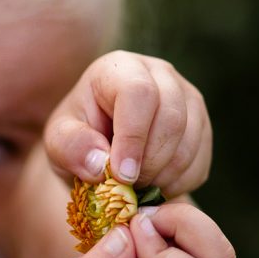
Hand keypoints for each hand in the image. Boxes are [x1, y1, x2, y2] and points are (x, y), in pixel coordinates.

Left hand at [44, 50, 211, 195]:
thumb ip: (71, 148)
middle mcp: (161, 74)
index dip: (132, 137)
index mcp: (119, 69)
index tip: (120, 175)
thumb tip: (101, 165)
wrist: (99, 153)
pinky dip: (176, 185)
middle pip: (172, 118)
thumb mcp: (57, 143)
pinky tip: (151, 187)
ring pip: (190, 141)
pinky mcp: (201, 127)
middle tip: (126, 187)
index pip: (138, 93)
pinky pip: (199, 162)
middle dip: (149, 163)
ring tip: (134, 189)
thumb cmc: (76, 140)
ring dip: (162, 177)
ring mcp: (187, 98)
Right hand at [55, 202, 235, 257]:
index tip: (123, 235)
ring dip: (179, 227)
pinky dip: (176, 234)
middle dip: (182, 224)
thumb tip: (123, 233)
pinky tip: (144, 244)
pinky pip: (205, 249)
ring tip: (138, 232)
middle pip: (219, 257)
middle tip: (138, 219)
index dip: (161, 249)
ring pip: (217, 248)